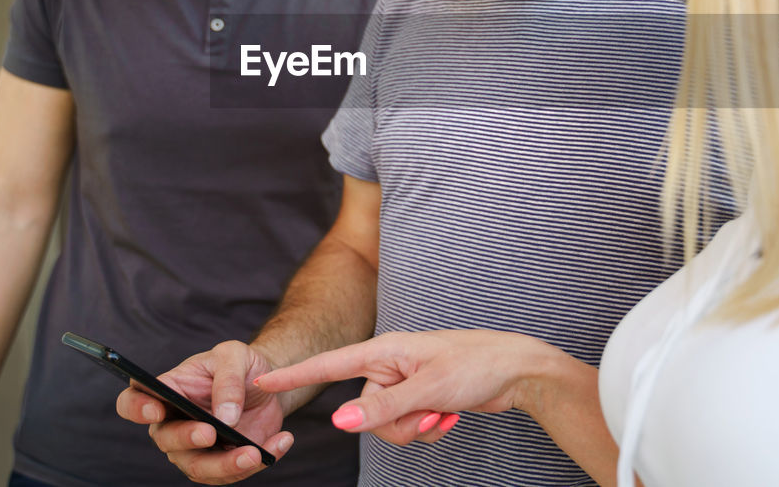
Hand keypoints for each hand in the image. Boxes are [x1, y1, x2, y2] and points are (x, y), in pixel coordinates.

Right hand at [115, 341, 293, 483]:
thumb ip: (228, 380)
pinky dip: (257, 462)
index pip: (133, 402)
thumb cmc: (241, 364)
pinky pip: (232, 473)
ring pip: (198, 468)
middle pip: (166, 440)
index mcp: (167, 391)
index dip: (137, 409)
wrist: (267, 384)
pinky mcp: (220, 463)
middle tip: (210, 432)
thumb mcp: (236, 356)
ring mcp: (194, 448)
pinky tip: (281, 442)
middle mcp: (173, 423)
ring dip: (226, 465)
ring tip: (254, 452)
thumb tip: (226, 416)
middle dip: (186, 438)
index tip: (155, 410)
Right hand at [256, 330, 544, 447]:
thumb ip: (382, 408)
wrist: (518, 371)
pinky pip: (405, 427)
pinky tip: (449, 417)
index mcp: (384, 350)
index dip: (294, 374)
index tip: (259, 380)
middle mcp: (389, 365)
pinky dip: (427, 428)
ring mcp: (404, 383)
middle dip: (397, 424)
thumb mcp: (428, 389)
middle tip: (432, 413)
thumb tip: (340, 423)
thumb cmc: (476, 365)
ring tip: (444, 414)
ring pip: (386, 426)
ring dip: (415, 428)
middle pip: (365, 412)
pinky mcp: (419, 397)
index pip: (328, 365)